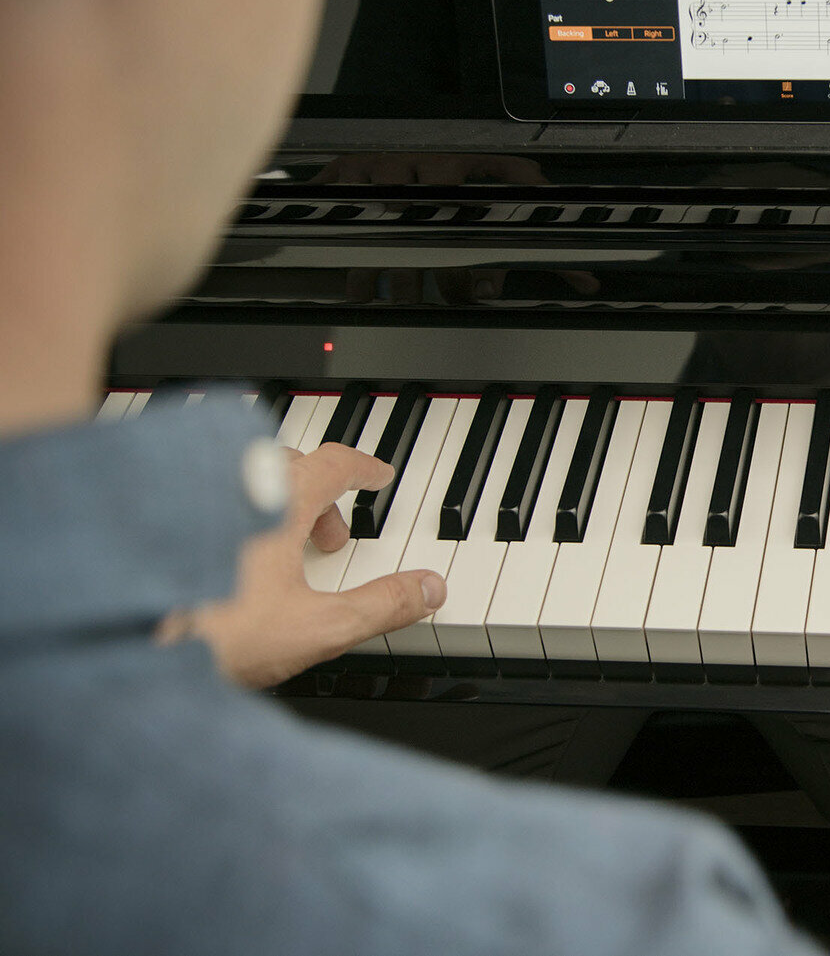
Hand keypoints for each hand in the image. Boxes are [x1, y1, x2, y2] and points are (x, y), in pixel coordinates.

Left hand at [164, 443, 445, 688]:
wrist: (115, 651)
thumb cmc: (208, 637)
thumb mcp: (317, 628)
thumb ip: (382, 605)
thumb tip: (429, 588)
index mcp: (275, 498)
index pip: (334, 462)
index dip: (363, 470)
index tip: (377, 476)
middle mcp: (229, 484)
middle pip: (289, 468)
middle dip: (318, 499)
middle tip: (330, 540)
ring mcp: (186, 498)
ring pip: (243, 482)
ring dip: (273, 509)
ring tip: (279, 559)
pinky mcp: (151, 519)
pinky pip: (203, 500)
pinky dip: (228, 519)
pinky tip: (224, 565)